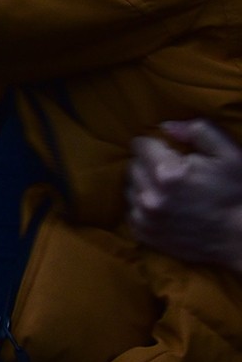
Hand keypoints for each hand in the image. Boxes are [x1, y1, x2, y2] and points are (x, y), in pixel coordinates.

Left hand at [129, 120, 241, 274]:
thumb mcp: (229, 154)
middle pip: (133, 166)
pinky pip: (132, 212)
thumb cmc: (238, 194)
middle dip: (149, 164)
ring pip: (130, 189)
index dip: (156, 145)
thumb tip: (166, 127)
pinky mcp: (144, 234)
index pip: (140, 145)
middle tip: (171, 173)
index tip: (169, 152)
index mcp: (166, 173)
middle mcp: (150, 196)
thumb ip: (198, 131)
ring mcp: (145, 218)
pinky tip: (165, 208)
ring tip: (169, 191)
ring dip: (144, 186)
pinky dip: (144, 208)